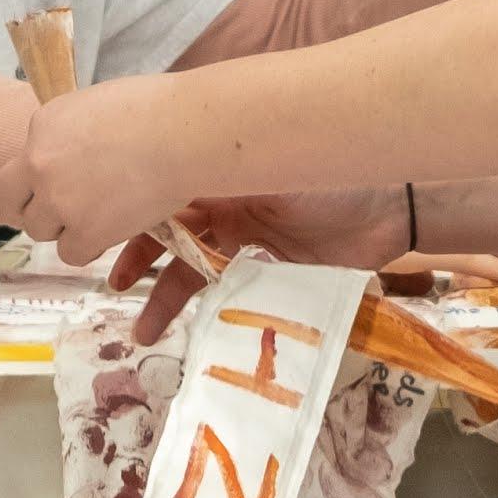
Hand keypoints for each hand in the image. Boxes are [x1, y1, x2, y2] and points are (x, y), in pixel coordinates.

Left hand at [20, 79, 195, 265]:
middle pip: (11, 202)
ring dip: (64, 228)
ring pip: (40, 231)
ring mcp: (59, 199)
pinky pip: (70, 253)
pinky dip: (88, 247)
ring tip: (100, 218)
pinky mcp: (84, 230)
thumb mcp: (98, 106)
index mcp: (42, 125)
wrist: (185, 133)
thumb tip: (76, 154)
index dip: (34, 181)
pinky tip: (111, 233)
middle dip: (34, 208)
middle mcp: (40, 163)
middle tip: (62, 212)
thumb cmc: (159, 110)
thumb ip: (73, 133)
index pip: (19, 165)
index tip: (54, 187)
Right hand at [120, 195, 477, 334]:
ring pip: (194, 273)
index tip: (103, 233)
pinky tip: (193, 333)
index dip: (132, 212)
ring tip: (146, 332)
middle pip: (170, 236)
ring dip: (167, 298)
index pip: (163, 191)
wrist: (394, 208)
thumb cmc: (336, 170)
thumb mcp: (274, 165)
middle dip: (139, 260)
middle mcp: (227, 209)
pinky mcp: (271, 277)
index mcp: (222, 174)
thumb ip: (227, 173)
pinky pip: (230, 299)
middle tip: (116, 285)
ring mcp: (248, 246)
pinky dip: (209, 315)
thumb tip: (171, 171)